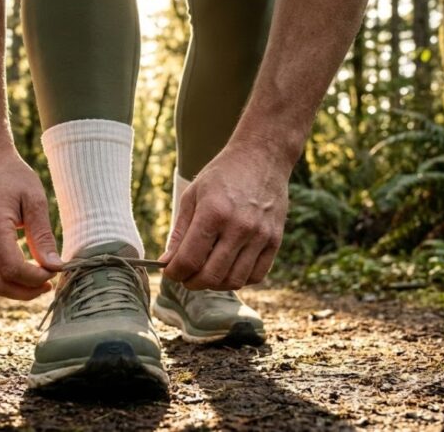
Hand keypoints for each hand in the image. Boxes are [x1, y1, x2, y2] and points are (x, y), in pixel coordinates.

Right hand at [0, 147, 62, 299]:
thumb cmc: (11, 175)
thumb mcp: (35, 200)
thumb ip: (43, 236)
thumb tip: (55, 266)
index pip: (12, 269)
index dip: (36, 278)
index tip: (55, 271)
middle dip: (24, 292)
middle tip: (48, 284)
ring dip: (13, 290)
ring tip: (37, 280)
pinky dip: (2, 280)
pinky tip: (22, 272)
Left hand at [160, 137, 289, 289]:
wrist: (262, 157)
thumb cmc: (222, 175)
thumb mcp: (192, 196)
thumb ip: (179, 232)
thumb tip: (167, 262)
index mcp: (213, 213)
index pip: (189, 259)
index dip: (175, 273)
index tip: (170, 272)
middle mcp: (239, 227)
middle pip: (211, 275)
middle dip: (191, 282)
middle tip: (185, 276)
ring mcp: (260, 236)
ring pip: (234, 281)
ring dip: (214, 285)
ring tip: (205, 273)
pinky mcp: (275, 240)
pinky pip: (256, 276)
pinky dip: (238, 280)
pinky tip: (228, 269)